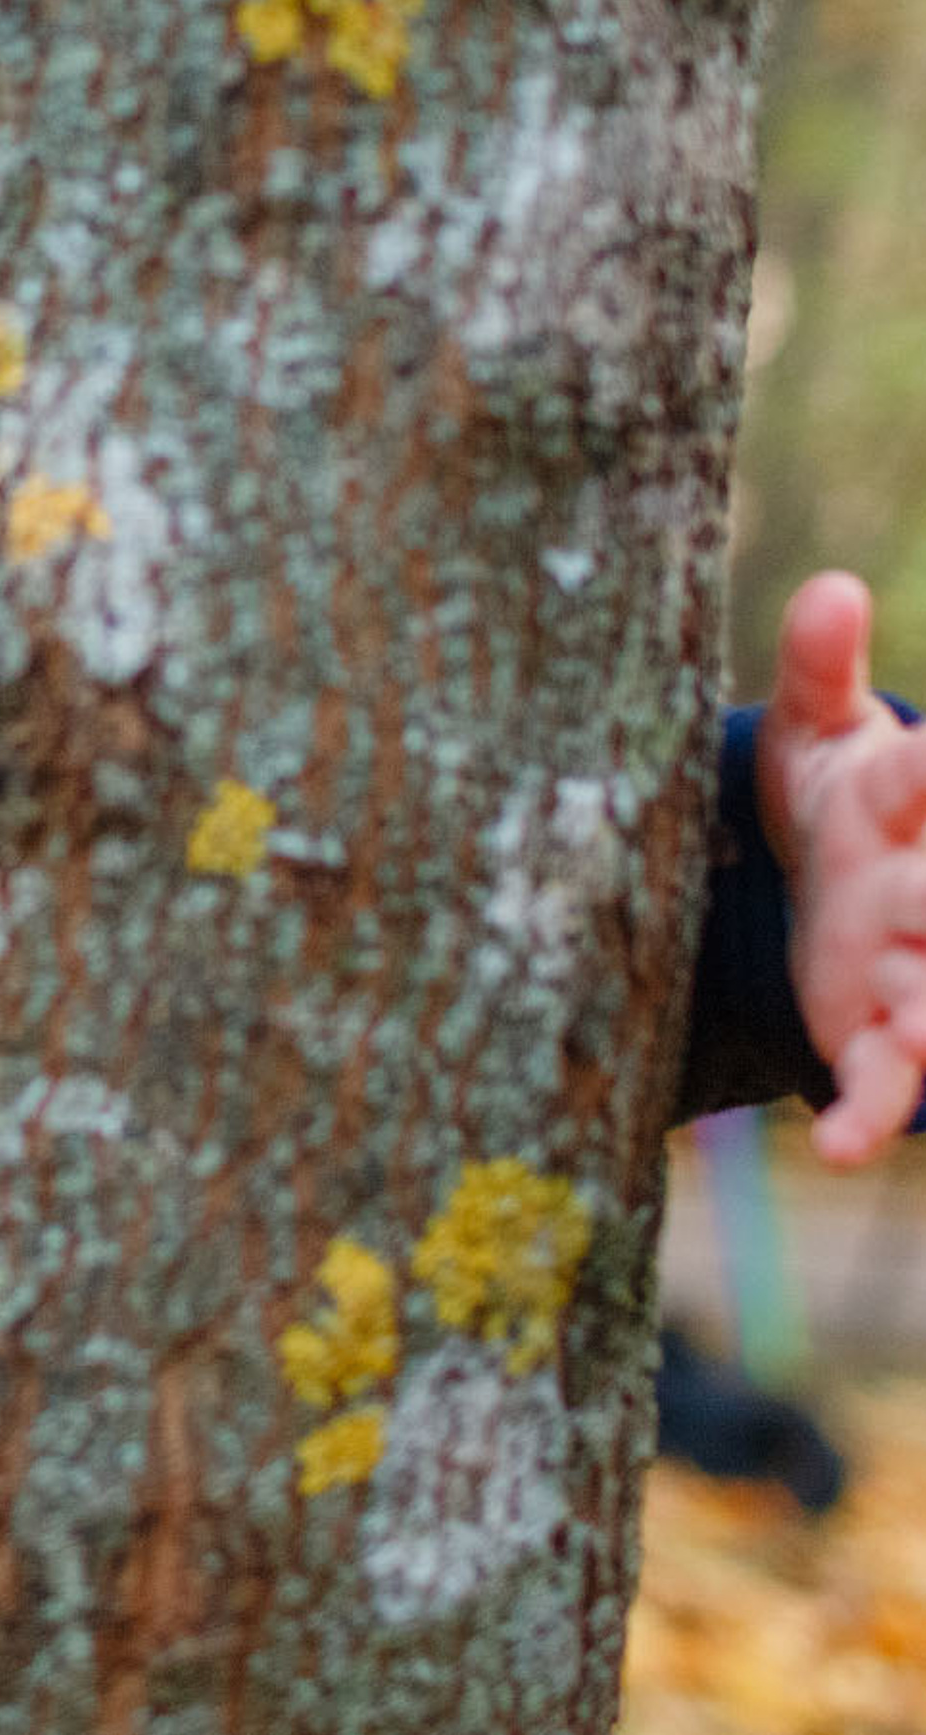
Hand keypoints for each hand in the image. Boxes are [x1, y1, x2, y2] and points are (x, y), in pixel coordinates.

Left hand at [755, 570, 925, 1164]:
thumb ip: (820, 665)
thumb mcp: (818, 728)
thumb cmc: (837, 789)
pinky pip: (882, 1077)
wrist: (832, 870)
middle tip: (920, 876)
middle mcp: (925, 886)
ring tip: (917, 1034)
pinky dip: (864, 1113)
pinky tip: (839, 1147)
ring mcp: (909, 964)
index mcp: (910, 800)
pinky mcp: (873, 1031)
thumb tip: (829, 588)